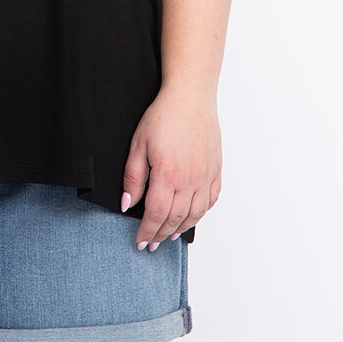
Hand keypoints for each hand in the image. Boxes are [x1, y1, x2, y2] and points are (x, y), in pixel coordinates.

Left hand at [121, 85, 221, 248]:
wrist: (190, 97)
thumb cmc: (162, 117)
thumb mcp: (138, 144)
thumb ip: (133, 177)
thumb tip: (127, 203)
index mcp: (168, 175)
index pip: (156, 214)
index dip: (147, 231)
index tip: (140, 241)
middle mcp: (190, 180)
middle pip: (175, 218)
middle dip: (161, 234)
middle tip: (151, 244)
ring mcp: (206, 176)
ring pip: (195, 213)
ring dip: (181, 228)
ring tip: (169, 235)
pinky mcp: (215, 170)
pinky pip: (211, 200)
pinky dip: (201, 213)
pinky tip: (192, 216)